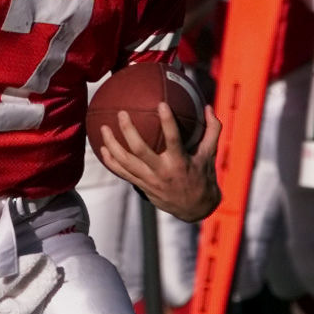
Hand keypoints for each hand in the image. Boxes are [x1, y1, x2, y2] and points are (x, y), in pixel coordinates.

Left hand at [97, 103, 221, 223]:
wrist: (195, 209)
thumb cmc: (203, 177)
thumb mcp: (210, 155)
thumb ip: (212, 130)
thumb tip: (208, 106)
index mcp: (180, 162)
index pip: (173, 139)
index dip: (167, 122)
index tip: (161, 104)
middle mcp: (163, 171)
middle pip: (140, 149)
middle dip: (128, 131)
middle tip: (121, 113)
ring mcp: (150, 180)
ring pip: (125, 162)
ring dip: (112, 144)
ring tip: (103, 128)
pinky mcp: (142, 186)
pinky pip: (122, 173)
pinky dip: (110, 161)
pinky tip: (102, 148)